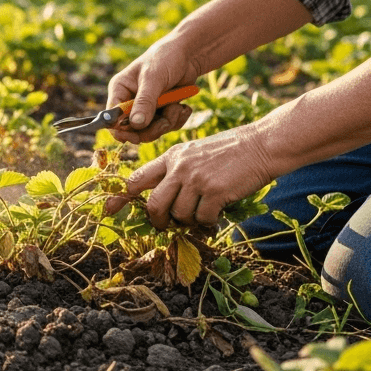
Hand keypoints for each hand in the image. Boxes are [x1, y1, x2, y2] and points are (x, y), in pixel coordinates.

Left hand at [103, 124, 274, 227]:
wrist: (261, 144)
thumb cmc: (229, 152)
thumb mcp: (194, 153)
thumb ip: (176, 171)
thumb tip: (162, 202)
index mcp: (171, 157)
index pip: (136, 179)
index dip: (121, 198)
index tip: (108, 211)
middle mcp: (179, 167)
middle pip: (153, 205)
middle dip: (158, 221)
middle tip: (167, 226)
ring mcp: (196, 179)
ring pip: (179, 214)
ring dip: (189, 221)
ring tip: (202, 214)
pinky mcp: (215, 191)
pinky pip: (203, 218)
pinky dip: (208, 223)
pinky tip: (216, 215)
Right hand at [107, 42, 201, 143]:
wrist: (189, 55)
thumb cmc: (166, 59)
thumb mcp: (154, 78)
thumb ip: (145, 102)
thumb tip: (135, 124)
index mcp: (120, 90)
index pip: (111, 117)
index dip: (121, 130)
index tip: (136, 136)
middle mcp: (130, 101)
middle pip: (132, 130)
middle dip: (151, 128)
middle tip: (166, 121)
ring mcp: (146, 108)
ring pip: (151, 130)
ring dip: (167, 122)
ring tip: (177, 107)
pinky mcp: (161, 112)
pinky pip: (166, 127)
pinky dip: (176, 120)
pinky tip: (183, 108)